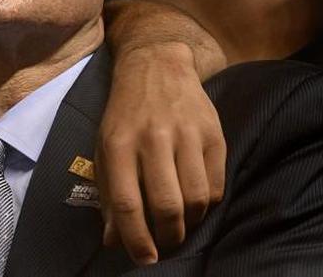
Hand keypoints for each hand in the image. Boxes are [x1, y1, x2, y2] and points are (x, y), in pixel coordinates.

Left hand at [97, 41, 224, 263]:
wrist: (156, 65)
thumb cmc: (126, 114)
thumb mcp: (105, 147)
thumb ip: (108, 193)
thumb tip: (114, 241)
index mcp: (119, 144)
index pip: (127, 202)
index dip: (136, 238)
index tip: (143, 257)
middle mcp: (153, 138)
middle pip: (166, 205)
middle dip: (167, 237)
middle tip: (164, 244)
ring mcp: (186, 134)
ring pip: (196, 199)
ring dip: (189, 224)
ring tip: (180, 225)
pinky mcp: (213, 133)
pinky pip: (217, 185)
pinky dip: (208, 205)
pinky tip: (196, 202)